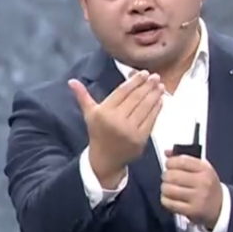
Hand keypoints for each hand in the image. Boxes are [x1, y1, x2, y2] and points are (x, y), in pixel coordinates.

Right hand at [68, 70, 164, 184]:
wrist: (105, 158)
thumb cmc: (98, 132)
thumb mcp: (89, 114)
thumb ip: (83, 96)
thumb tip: (71, 81)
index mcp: (104, 112)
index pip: (122, 92)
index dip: (134, 81)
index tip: (144, 73)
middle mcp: (117, 121)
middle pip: (136, 98)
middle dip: (147, 86)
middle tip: (156, 76)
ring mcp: (130, 131)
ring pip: (145, 108)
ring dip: (154, 95)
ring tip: (160, 85)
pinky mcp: (141, 139)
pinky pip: (151, 120)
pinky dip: (157, 109)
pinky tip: (160, 100)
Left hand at [160, 150, 222, 229]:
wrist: (220, 206)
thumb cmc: (208, 185)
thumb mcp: (201, 168)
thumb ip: (184, 159)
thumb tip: (167, 152)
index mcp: (205, 169)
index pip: (182, 161)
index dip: (170, 162)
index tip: (168, 164)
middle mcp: (203, 182)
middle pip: (173, 175)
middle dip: (165, 176)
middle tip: (167, 178)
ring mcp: (198, 198)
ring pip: (169, 189)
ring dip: (164, 188)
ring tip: (168, 188)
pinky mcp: (192, 211)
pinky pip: (170, 203)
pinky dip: (165, 199)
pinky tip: (169, 198)